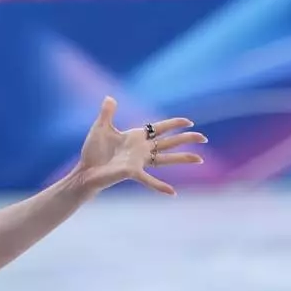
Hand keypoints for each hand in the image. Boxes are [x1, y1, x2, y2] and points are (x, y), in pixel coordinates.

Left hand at [76, 96, 205, 194]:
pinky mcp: (131, 172)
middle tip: (204, 138)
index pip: (160, 128)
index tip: (189, 121)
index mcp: (136, 137)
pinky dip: (160, 186)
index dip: (175, 124)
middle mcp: (142, 149)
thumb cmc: (93, 151)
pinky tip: (173, 192)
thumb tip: (110, 97)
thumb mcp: (100, 128)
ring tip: (200, 159)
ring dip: (183, 158)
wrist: (85, 170)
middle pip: (169, 142)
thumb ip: (107, 113)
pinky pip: (149, 180)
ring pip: (166, 159)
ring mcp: (139, 161)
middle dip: (187, 139)